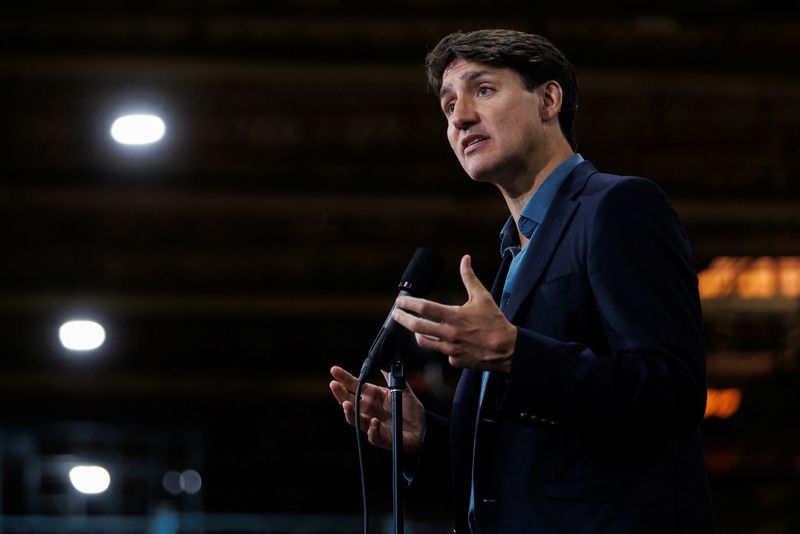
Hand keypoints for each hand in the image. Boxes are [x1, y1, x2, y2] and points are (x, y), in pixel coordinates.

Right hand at [329, 365, 425, 452]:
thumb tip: (385, 359)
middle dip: (340, 394)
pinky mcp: (381, 438)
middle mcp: (369, 410)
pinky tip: (374, 421)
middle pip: (349, 402)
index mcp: (372, 396)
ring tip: (346, 404)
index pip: (355, 386)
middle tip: (333, 385)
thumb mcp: (402, 389)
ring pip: (355, 420)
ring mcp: (372, 424)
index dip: (344, 378)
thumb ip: (392, 376)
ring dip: (350, 413)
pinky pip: (373, 435)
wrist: (422, 427)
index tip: (334, 370)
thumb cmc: (410, 408)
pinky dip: (372, 429)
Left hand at [393, 254, 515, 372]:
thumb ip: (469, 278)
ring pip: (424, 342)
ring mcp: (450, 349)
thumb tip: (465, 259)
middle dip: (402, 319)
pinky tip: (444, 341)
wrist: (508, 349)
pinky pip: (441, 352)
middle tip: (396, 314)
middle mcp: (449, 334)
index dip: (408, 303)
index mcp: (454, 316)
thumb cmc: (495, 322)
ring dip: (417, 333)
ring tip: (414, 327)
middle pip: (416, 327)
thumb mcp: (483, 297)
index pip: (423, 308)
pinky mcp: (455, 360)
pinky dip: (440, 346)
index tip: (399, 301)